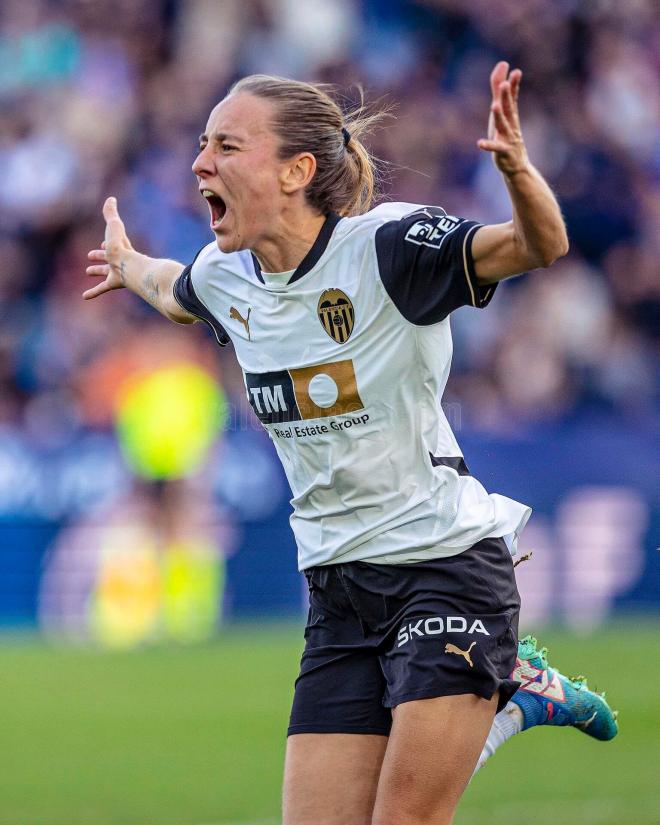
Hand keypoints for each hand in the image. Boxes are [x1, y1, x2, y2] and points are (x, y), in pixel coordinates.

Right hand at [84, 197, 134, 298]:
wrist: (130, 267)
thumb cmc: (122, 247)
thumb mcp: (114, 226)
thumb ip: (111, 213)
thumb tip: (111, 198)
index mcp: (120, 247)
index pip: (112, 244)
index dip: (106, 244)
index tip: (102, 244)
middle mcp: (119, 260)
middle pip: (108, 258)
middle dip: (99, 256)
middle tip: (89, 256)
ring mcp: (118, 272)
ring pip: (106, 273)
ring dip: (97, 271)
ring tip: (87, 272)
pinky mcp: (114, 283)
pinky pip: (102, 289)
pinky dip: (93, 292)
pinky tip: (84, 297)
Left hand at [478, 61, 528, 176]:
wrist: (517, 165)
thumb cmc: (507, 136)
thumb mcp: (503, 114)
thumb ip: (499, 91)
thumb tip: (502, 65)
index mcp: (511, 116)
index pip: (513, 98)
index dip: (514, 86)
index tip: (516, 72)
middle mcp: (511, 125)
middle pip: (509, 109)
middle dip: (506, 96)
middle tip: (504, 84)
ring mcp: (508, 138)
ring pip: (503, 126)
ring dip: (499, 116)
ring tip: (494, 106)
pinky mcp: (503, 152)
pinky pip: (495, 148)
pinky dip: (488, 145)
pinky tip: (480, 143)